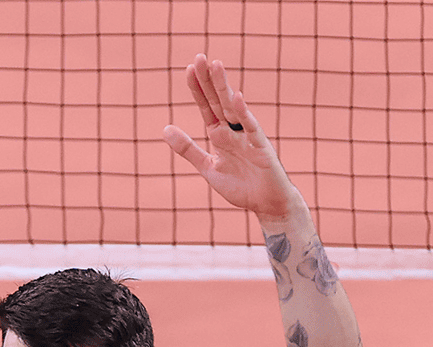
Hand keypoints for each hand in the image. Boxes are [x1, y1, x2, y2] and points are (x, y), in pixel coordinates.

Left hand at [162, 55, 300, 223]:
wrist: (266, 204)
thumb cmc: (241, 186)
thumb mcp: (208, 167)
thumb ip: (188, 149)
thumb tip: (165, 128)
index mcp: (220, 134)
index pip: (206, 107)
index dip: (197, 89)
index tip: (188, 69)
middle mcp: (234, 131)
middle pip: (219, 101)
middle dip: (209, 80)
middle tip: (200, 57)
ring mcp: (248, 136)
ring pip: (233, 108)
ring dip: (224, 88)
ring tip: (216, 66)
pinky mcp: (261, 147)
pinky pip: (251, 127)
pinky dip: (243, 113)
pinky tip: (236, 98)